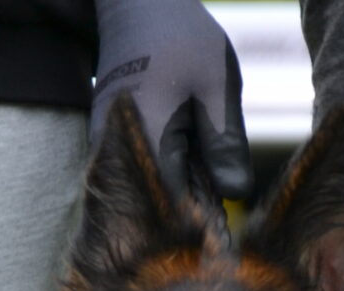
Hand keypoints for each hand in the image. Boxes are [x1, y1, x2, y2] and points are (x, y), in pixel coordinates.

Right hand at [91, 0, 250, 200]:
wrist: (135, 4)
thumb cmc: (179, 35)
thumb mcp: (216, 83)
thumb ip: (226, 141)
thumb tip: (237, 194)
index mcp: (146, 141)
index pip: (176, 207)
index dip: (205, 216)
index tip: (226, 215)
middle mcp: (115, 153)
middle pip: (162, 200)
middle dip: (195, 200)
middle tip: (220, 181)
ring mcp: (106, 150)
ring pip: (152, 186)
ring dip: (183, 182)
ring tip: (201, 154)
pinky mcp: (109, 144)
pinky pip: (144, 169)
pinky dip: (170, 165)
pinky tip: (186, 144)